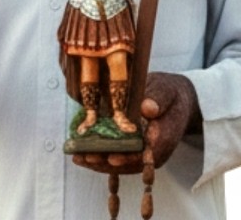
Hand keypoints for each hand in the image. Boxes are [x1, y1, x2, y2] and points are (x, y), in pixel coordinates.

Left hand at [72, 73, 199, 174]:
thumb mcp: (166, 91)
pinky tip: (82, 155)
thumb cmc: (169, 93)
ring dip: (100, 163)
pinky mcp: (135, 149)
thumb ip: (158, 99)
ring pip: (122, 163)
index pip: (148, 154)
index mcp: (165, 137)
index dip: (129, 157)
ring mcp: (144, 152)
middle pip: (131, 163)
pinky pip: (118, 156)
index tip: (112, 159)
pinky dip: (100, 157)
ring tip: (78, 158)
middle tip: (86, 157)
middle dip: (107, 162)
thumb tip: (148, 108)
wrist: (176, 100)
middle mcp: (155, 150)